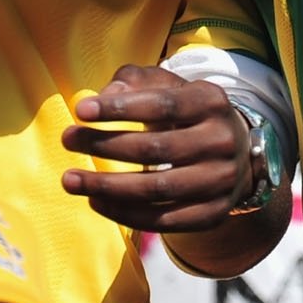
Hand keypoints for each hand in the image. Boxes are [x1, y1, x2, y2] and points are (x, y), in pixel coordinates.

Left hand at [62, 64, 258, 230]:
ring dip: (106, 186)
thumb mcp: (168, 87)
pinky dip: (124, 213)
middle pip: (155, 149)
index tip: (81, 110)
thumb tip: (104, 96)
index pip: (162, 104)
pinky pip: (162, 220)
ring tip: (70, 179)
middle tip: (67, 139)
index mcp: (211, 102)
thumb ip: (135, 82)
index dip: (120, 109)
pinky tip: (96, 201)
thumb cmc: (186, 113)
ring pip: (156, 189)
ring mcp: (220, 181)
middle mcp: (222, 141)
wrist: (236, 154)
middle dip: (104, 144)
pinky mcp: (212, 214)